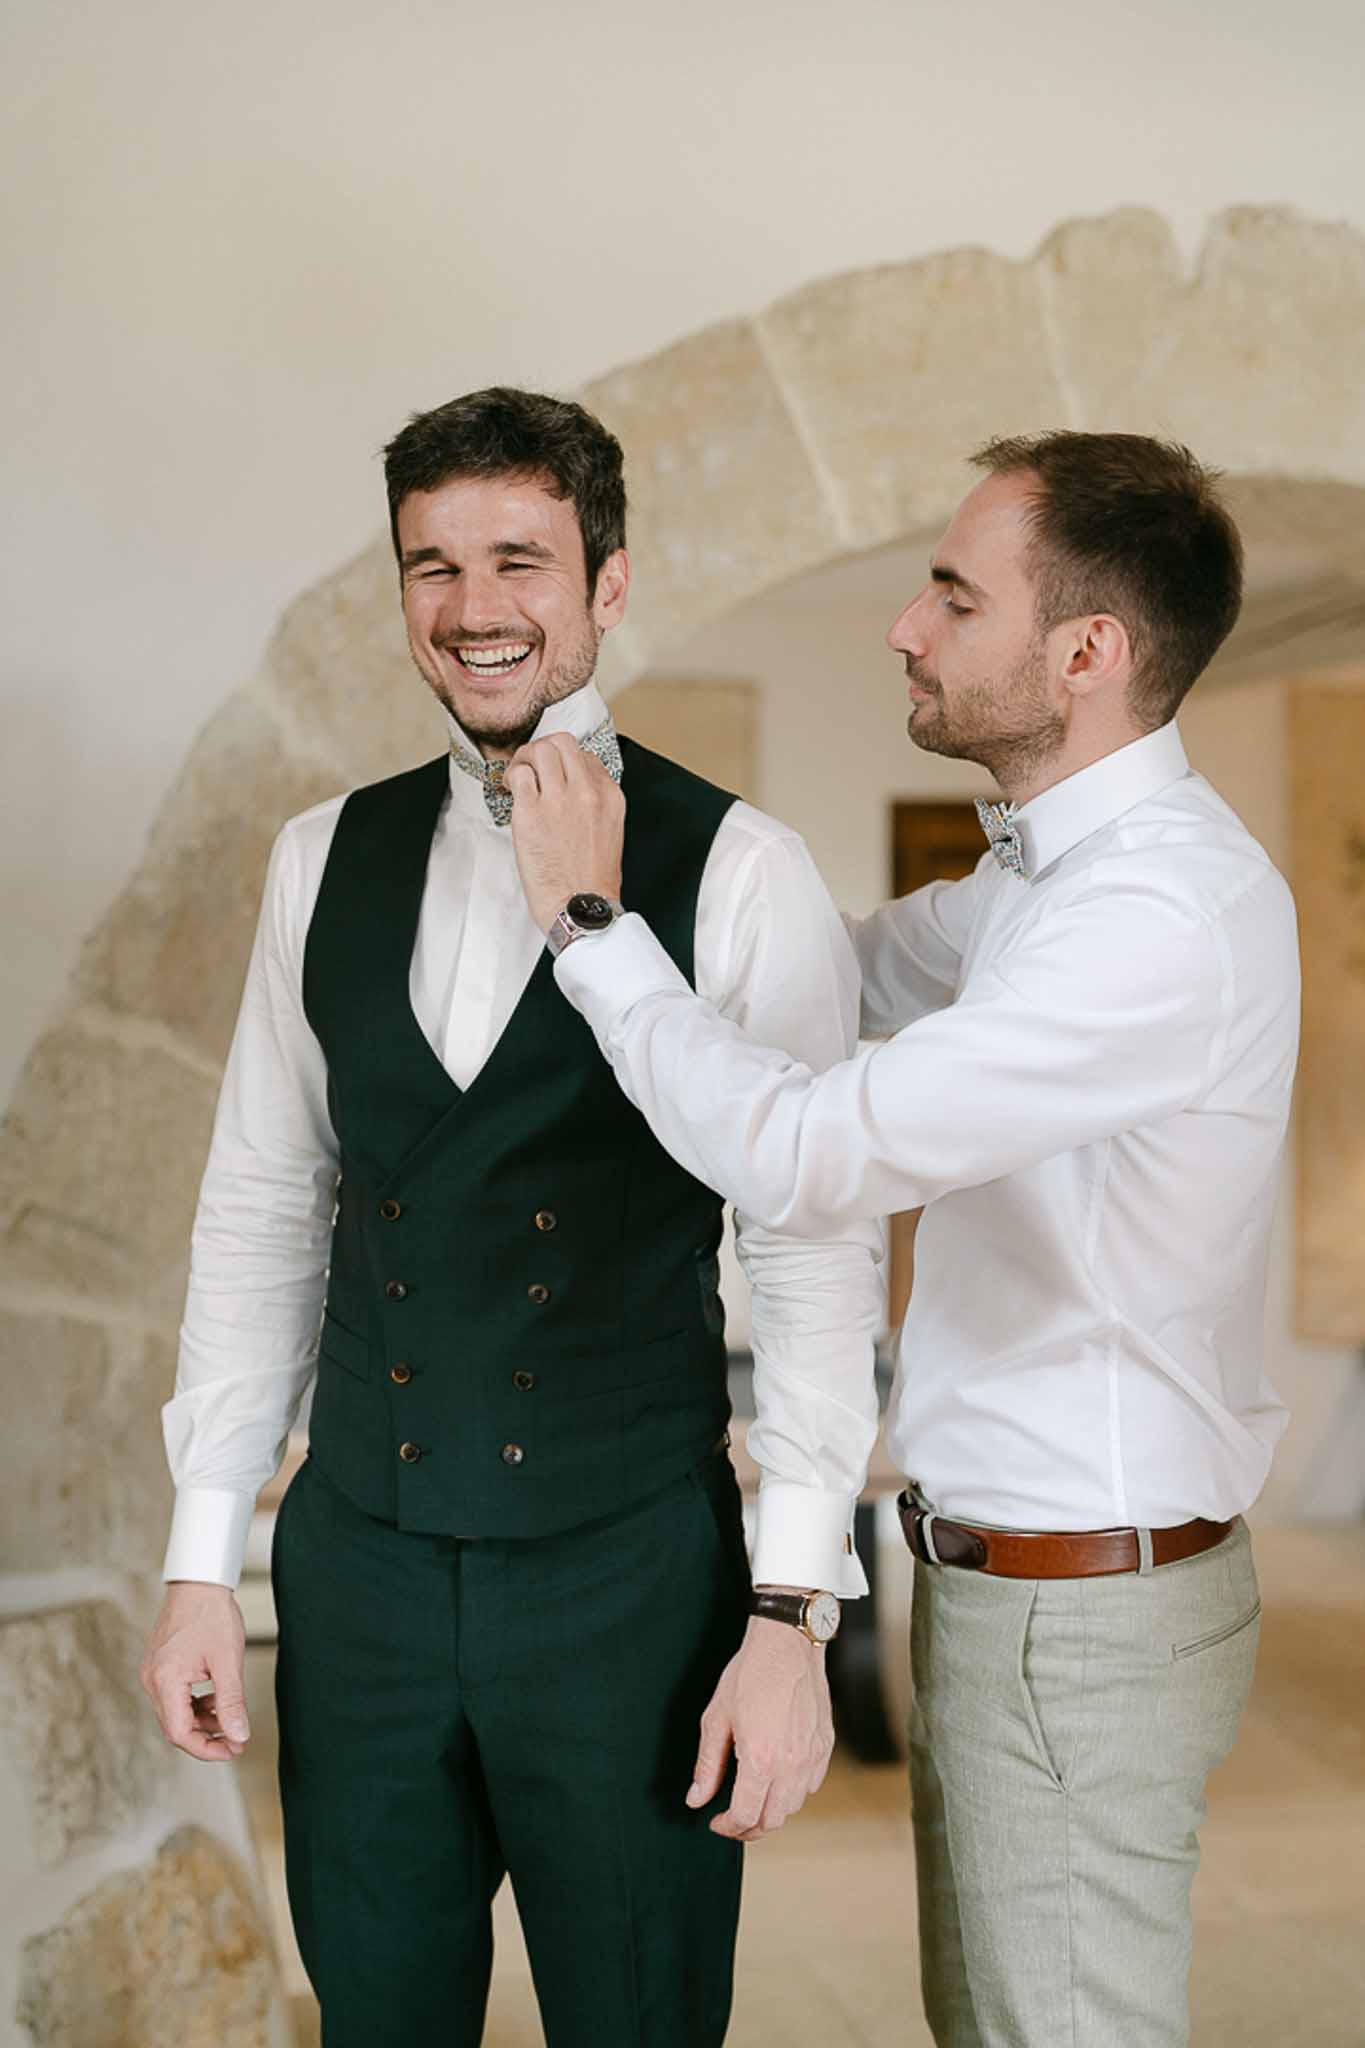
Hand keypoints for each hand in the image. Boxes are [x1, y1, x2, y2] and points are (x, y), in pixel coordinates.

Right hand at [139, 1581, 248, 1762]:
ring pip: (175, 1712)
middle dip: (207, 1737)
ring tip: (230, 1720)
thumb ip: (231, 1702)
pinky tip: (216, 1700)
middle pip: (175, 1726)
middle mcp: (152, 1680)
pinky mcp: (160, 1665)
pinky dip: (195, 1704)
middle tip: (236, 1741)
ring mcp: (153, 1672)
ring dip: (202, 1721)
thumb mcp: (228, 1661)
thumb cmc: (212, 1614)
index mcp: (165, 1681)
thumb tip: (239, 1736)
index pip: (180, 1733)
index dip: (206, 1748)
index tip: (231, 1750)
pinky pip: (175, 1696)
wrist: (198, 1581)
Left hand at [505, 732, 624, 933]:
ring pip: (540, 749)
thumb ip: (594, 804)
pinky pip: (518, 774)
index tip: (554, 776)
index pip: (586, 756)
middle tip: (532, 766)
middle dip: (543, 749)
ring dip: (525, 758)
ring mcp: (558, 800)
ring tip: (519, 776)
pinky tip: (509, 789)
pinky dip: (510, 776)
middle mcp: (586, 792)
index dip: (565, 762)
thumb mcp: (609, 832)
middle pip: (563, 742)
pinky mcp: (531, 812)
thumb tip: (570, 787)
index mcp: (610, 796)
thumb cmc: (592, 880)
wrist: (581, 907)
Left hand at [687, 1615, 835, 1840]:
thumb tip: (696, 1798)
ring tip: (753, 1797)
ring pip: (794, 1806)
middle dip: (749, 1827)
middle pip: (773, 1821)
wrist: (787, 1642)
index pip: (746, 1817)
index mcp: (760, 1760)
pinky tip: (777, 1777)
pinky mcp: (825, 1745)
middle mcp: (791, 1764)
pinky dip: (793, 1791)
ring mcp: (812, 1756)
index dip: (728, 1827)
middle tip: (732, 1818)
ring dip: (772, 1810)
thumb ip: (707, 1764)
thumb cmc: (750, 1673)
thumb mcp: (717, 1717)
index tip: (716, 1822)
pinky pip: (811, 1785)